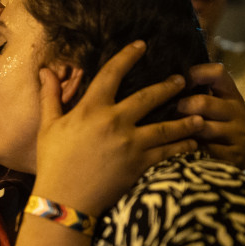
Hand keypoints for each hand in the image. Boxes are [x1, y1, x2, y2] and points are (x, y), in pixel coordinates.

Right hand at [33, 42, 203, 214]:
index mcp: (91, 109)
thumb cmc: (53, 162)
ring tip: (198, 116)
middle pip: (149, 97)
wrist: (64, 200)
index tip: (141, 45)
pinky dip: (182, 148)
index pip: (112, 73)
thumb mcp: (48, 127)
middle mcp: (115, 122)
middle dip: (168, 87)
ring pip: (165, 127)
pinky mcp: (139, 165)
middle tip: (182, 81)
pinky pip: (167, 153)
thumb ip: (50, 97)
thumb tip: (45, 71)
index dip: (128, 56)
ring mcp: (130, 144)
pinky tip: (193, 144)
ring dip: (185, 121)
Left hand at [179, 63, 244, 186]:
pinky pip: (203, 149)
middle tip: (171, 113)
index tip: (179, 84)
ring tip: (173, 131)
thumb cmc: (227, 130)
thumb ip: (205, 94)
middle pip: (203, 102)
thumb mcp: (223, 108)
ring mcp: (238, 135)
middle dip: (181, 107)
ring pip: (202, 127)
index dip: (195, 74)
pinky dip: (189, 148)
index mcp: (233, 96)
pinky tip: (181, 149)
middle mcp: (238, 112)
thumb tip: (169, 81)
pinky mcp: (233, 156)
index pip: (217, 72)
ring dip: (183, 129)